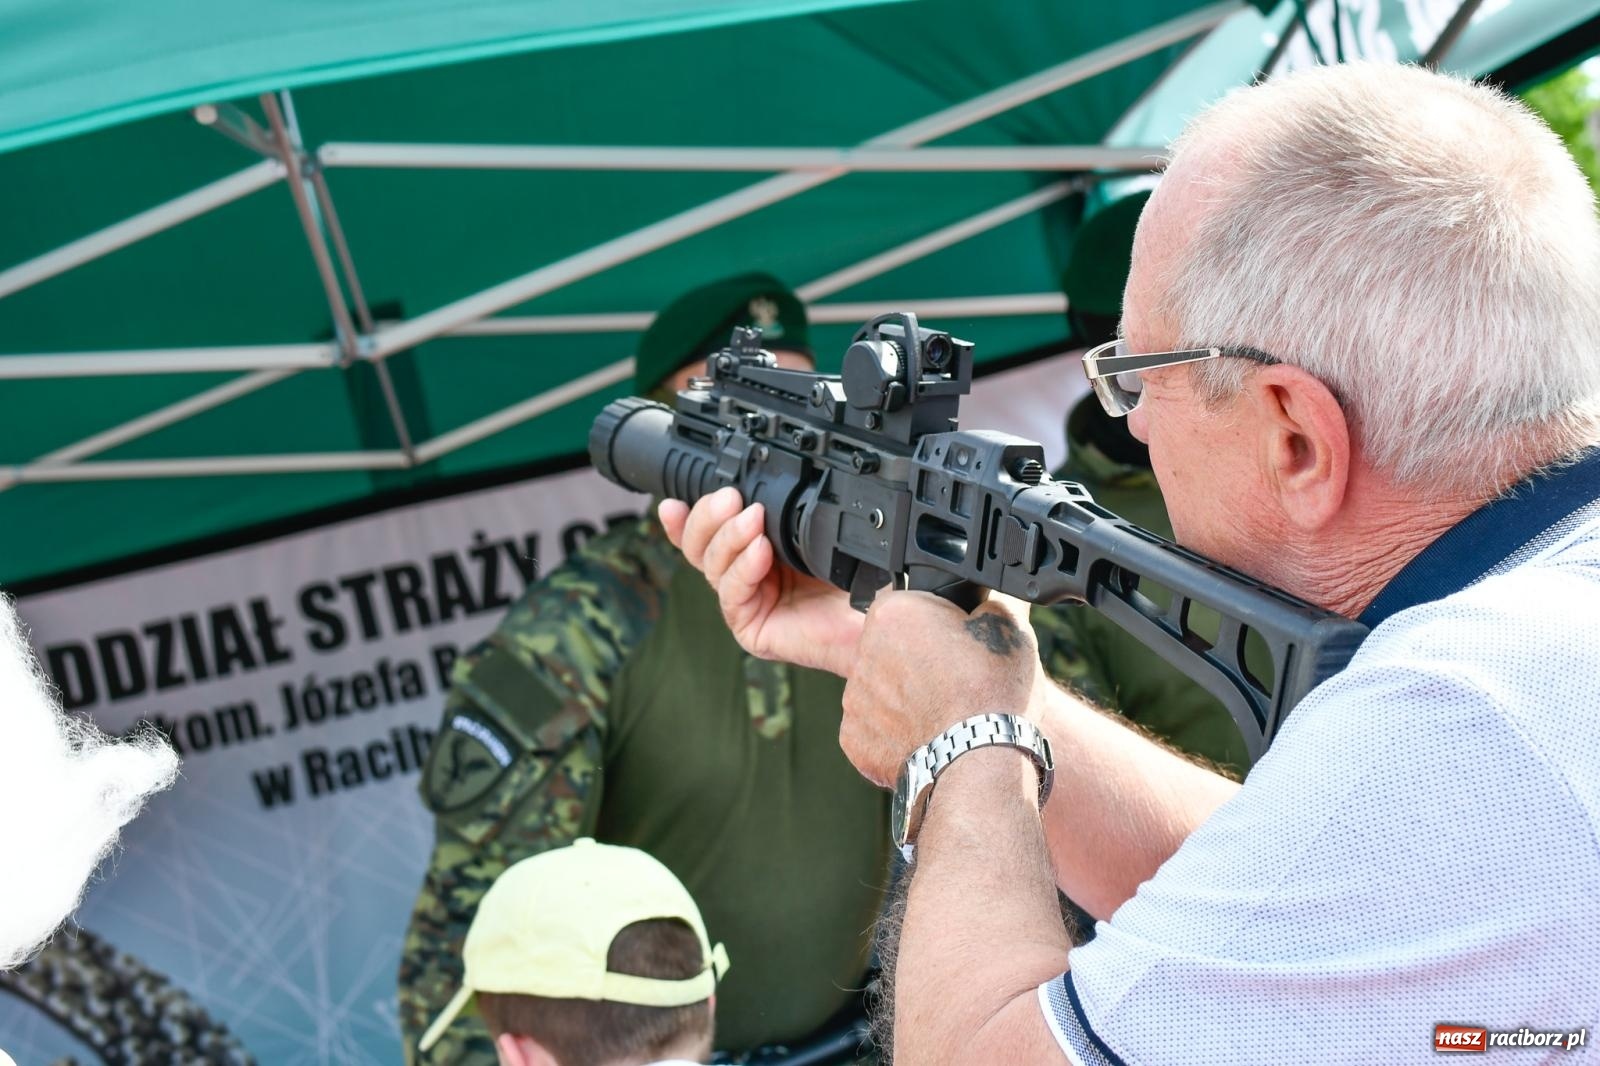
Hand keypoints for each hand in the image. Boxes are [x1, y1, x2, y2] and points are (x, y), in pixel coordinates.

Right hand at [660, 487, 863, 676]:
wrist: (880, 619)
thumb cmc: (862, 577)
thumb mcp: (822, 530)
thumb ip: (786, 508)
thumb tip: (762, 474)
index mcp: (760, 548)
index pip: (712, 529)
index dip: (689, 514)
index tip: (674, 499)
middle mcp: (748, 574)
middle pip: (699, 544)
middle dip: (707, 516)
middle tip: (730, 497)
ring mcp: (747, 601)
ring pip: (710, 565)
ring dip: (728, 537)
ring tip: (753, 521)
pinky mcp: (751, 627)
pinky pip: (731, 593)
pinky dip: (742, 568)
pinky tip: (761, 553)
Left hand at [840, 590, 1044, 787]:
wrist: (982, 764)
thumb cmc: (993, 694)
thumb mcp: (1010, 624)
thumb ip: (989, 598)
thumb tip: (987, 593)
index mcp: (893, 614)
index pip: (907, 603)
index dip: (935, 620)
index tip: (956, 641)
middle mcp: (862, 653)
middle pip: (889, 647)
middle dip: (916, 658)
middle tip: (954, 678)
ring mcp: (854, 700)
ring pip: (880, 688)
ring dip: (905, 696)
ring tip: (944, 712)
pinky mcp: (853, 741)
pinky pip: (874, 728)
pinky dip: (896, 733)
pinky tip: (927, 736)